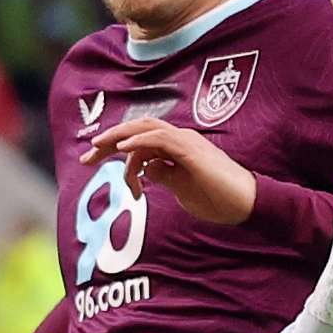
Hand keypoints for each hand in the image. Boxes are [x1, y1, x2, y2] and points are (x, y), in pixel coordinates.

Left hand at [84, 117, 256, 225]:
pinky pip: (160, 139)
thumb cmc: (219, 198)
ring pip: (146, 129)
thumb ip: (164, 176)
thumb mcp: (182, 189)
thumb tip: (145, 169)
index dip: (113, 148)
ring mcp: (186, 142)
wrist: (247, 204)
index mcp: (177, 148)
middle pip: (137, 129)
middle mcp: (180, 139)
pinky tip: (123, 148)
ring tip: (98, 148)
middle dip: (109, 140)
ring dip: (119, 137)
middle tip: (85, 158)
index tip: (92, 162)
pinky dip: (140, 141)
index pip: (139, 141)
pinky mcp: (191, 150)